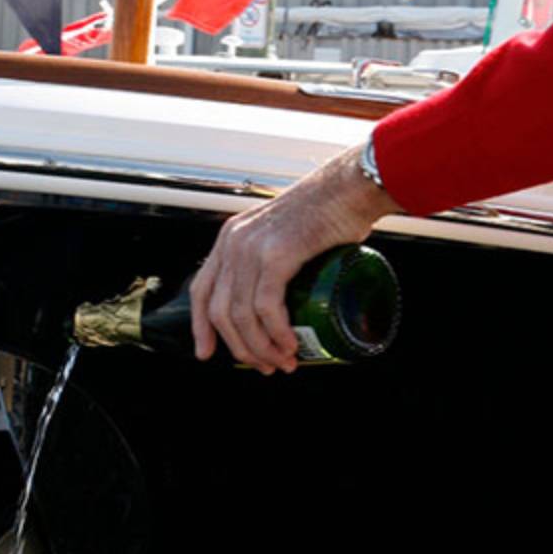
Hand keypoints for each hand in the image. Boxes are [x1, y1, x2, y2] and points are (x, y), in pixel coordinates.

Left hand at [189, 144, 404, 373]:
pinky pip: (266, 307)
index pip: (202, 290)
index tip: (207, 353)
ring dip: (262, 347)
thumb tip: (285, 301)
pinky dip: (276, 333)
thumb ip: (275, 259)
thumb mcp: (284, 233)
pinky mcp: (277, 255)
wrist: (351, 186)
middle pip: (220, 311)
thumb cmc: (328, 211)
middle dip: (241, 348)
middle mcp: (234, 242)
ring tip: (284, 363)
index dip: (201, 327)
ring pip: (242, 316)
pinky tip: (289, 345)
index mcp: (231, 238)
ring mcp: (252, 248)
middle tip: (266, 366)